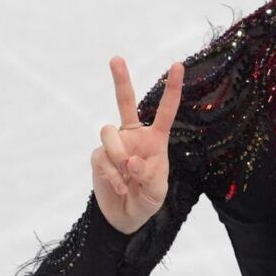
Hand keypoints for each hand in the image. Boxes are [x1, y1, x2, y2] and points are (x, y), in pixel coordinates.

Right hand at [93, 57, 183, 234]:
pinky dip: (112, 175)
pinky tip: (121, 187)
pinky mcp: (98, 157)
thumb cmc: (147, 200)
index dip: (171, 89)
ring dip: (118, 153)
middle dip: (121, 80)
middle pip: (125, 102)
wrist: (125, 217)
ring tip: (127, 174)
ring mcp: (114, 145)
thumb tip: (130, 161)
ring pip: (108, 132)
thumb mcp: (156, 191)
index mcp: (155, 139)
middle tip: (116, 58)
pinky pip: (102, 157)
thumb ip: (147, 175)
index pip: (165, 111)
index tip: (177, 65)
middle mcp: (133, 136)